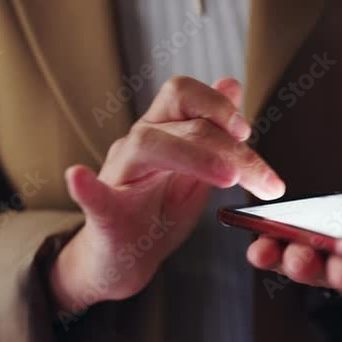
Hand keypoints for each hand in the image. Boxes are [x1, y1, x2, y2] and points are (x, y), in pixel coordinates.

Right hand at [50, 76, 285, 314]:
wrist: (122, 258)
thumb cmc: (156, 214)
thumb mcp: (194, 172)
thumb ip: (212, 131)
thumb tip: (232, 83)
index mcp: (162, 133)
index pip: (185, 95)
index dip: (218, 105)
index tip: (248, 133)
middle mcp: (137, 145)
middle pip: (180, 121)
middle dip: (230, 146)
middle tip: (262, 180)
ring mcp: (118, 176)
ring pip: (147, 144)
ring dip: (195, 157)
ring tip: (228, 179)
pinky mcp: (102, 214)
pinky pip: (90, 195)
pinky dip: (85, 186)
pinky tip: (78, 178)